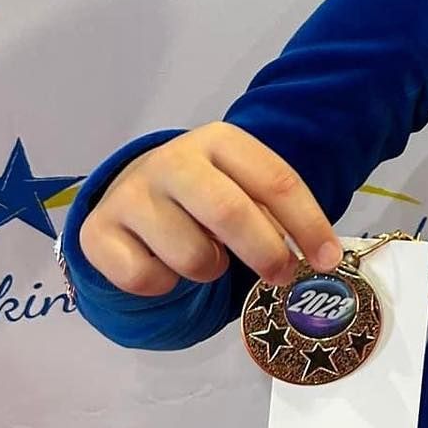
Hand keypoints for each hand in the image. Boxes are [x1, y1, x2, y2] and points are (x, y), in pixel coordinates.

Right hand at [79, 122, 342, 296]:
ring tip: (207, 258)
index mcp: (219, 141)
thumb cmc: (204, 194)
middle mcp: (173, 160)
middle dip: (266, 253)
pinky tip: (163, 266)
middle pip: (230, 213)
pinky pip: (145, 278)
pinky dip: (164, 286)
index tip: (329, 260)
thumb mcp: (242, 186)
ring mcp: (131, 194)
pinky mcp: (97, 231)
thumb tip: (320, 258)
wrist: (130, 192)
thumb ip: (275, 213)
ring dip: (210, 270)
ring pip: (190, 255)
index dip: (308, 224)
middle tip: (282, 276)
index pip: (275, 180)